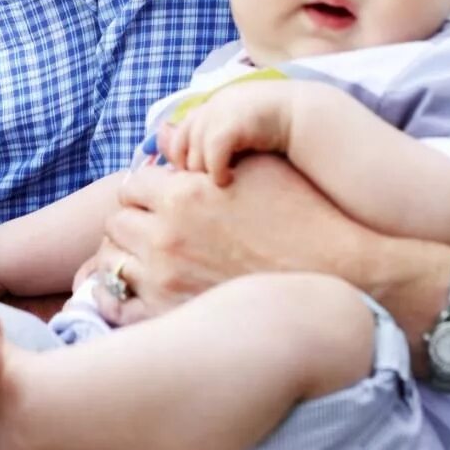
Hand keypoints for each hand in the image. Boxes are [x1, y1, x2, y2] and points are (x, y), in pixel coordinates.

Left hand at [91, 155, 403, 325]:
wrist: (337, 282)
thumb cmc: (303, 217)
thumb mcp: (259, 168)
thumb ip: (206, 149)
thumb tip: (165, 133)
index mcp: (183, 195)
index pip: (132, 184)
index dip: (146, 191)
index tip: (159, 200)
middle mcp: (166, 237)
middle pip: (117, 222)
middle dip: (133, 222)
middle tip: (155, 230)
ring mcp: (164, 281)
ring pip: (111, 262)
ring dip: (125, 256)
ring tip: (149, 261)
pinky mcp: (169, 317)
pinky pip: (116, 304)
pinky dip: (119, 295)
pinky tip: (141, 291)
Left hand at [159, 80, 303, 185]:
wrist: (308, 118)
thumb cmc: (277, 135)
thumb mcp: (239, 137)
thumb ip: (213, 143)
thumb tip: (186, 164)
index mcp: (211, 107)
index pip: (178, 135)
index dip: (182, 159)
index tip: (190, 180)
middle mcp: (211, 106)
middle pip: (180, 144)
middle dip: (189, 169)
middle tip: (200, 188)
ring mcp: (220, 112)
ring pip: (194, 151)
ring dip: (204, 171)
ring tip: (219, 184)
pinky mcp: (232, 123)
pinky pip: (212, 153)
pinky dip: (216, 170)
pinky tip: (228, 180)